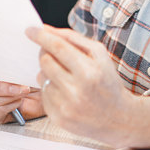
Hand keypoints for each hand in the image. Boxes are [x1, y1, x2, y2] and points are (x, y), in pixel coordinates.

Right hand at [0, 58, 44, 122]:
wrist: (39, 91)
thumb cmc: (26, 75)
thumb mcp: (18, 64)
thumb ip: (7, 62)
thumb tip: (7, 62)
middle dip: (1, 88)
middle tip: (19, 86)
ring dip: (7, 97)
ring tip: (22, 92)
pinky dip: (9, 106)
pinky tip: (18, 101)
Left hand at [28, 24, 137, 145]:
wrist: (119, 119)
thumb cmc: (108, 83)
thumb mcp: (100, 55)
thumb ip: (73, 38)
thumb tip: (46, 29)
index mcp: (89, 72)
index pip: (58, 48)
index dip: (41, 36)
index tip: (30, 29)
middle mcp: (76, 91)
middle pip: (45, 61)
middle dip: (45, 52)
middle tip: (51, 52)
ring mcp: (66, 107)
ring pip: (41, 77)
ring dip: (48, 72)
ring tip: (66, 77)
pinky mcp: (58, 118)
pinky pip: (43, 94)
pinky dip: (50, 89)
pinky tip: (65, 92)